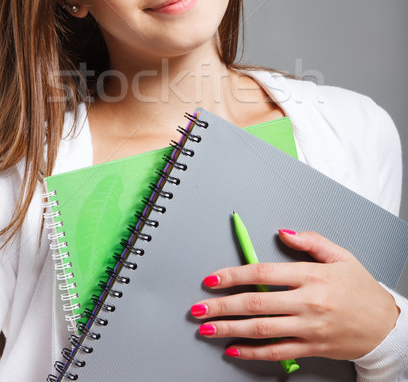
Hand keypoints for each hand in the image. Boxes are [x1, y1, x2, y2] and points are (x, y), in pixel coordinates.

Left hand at [190, 230, 399, 361]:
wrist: (386, 326)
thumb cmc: (361, 289)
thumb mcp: (340, 256)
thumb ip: (310, 242)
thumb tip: (282, 232)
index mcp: (310, 276)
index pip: (263, 272)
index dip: (233, 275)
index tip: (212, 279)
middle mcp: (307, 302)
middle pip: (256, 303)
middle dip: (222, 306)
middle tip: (198, 308)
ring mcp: (308, 328)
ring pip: (261, 329)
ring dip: (230, 329)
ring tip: (206, 328)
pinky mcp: (311, 348)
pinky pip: (277, 351)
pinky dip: (253, 352)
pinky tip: (233, 349)